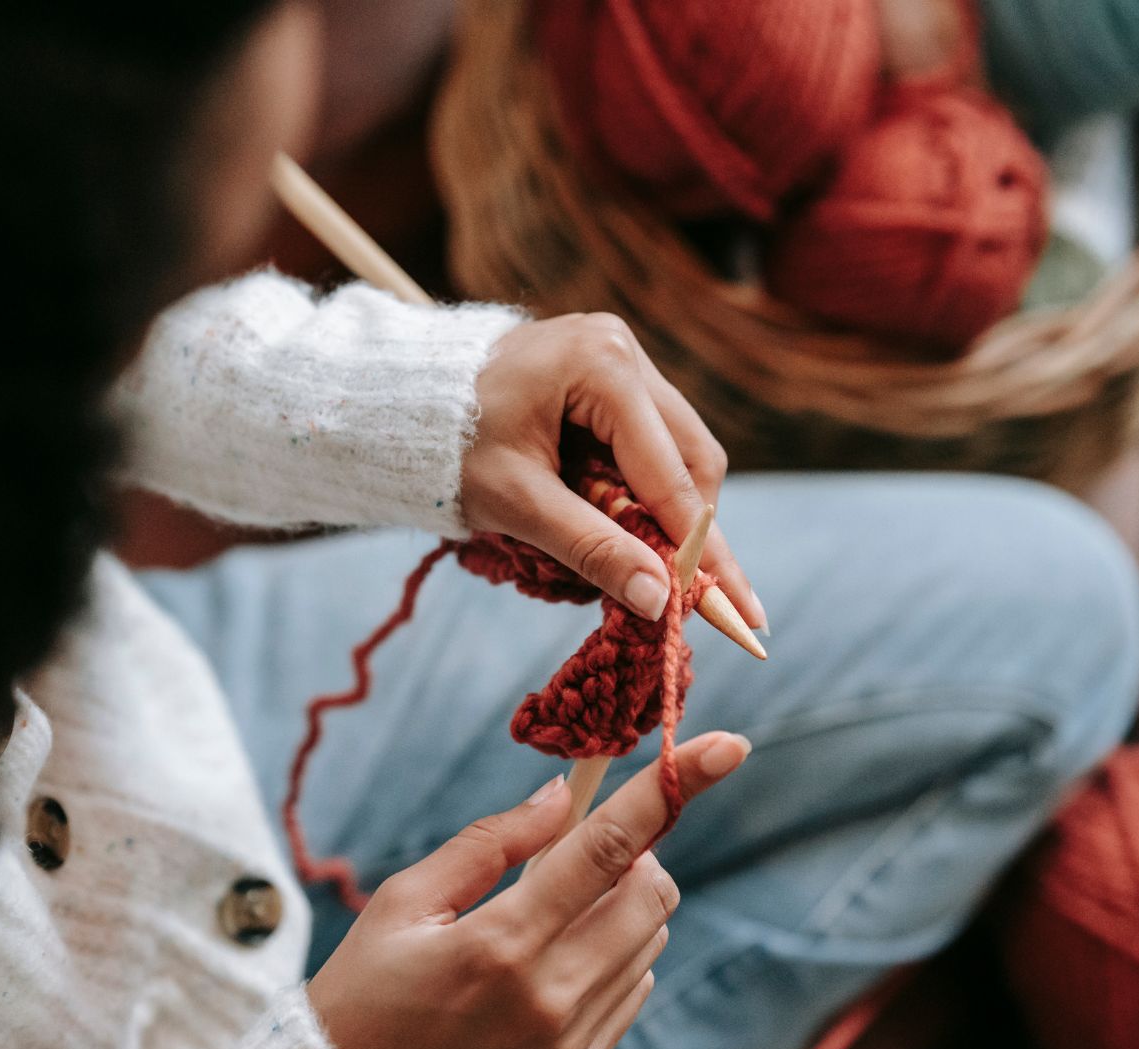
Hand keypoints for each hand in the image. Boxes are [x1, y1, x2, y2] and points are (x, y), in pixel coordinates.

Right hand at [306, 731, 751, 1048]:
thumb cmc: (364, 993)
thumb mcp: (402, 904)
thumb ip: (490, 843)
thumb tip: (562, 794)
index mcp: (501, 943)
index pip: (608, 846)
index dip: (672, 787)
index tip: (728, 745)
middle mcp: (550, 996)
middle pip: (652, 892)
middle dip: (634, 852)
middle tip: (575, 854)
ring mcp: (571, 1043)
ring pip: (651, 938)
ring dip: (622, 904)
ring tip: (550, 915)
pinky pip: (635, 989)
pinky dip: (615, 956)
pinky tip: (553, 964)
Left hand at [461, 313, 765, 627]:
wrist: (399, 400)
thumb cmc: (447, 446)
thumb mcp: (517, 503)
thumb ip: (591, 549)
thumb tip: (661, 601)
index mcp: (603, 366)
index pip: (671, 475)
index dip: (704, 550)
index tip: (739, 610)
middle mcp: (622, 348)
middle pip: (692, 458)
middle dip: (693, 532)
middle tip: (702, 601)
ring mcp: (619, 356)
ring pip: (679, 450)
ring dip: (668, 512)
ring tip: (652, 565)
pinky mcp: (609, 374)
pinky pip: (650, 441)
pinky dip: (644, 489)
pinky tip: (626, 525)